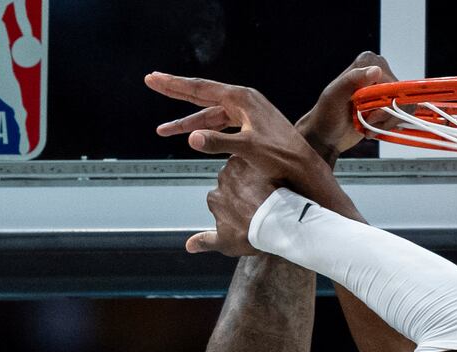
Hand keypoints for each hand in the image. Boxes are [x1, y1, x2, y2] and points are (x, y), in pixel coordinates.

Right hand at [147, 72, 324, 254]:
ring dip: (188, 123)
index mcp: (241, 98)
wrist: (305, 166)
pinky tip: (192, 136)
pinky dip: (205, 130)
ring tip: (163, 131)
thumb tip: (192, 137)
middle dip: (175, 93)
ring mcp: (248, 112)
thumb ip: (218, 142)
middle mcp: (244, 100)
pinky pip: (221, 124)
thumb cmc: (281, 157)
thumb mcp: (248, 149)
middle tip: (151, 82)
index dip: (174, 85)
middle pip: (202, 95)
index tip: (153, 79)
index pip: (200, 88)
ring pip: (210, 114)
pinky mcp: (251, 125)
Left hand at [296, 51, 397, 163]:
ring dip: (386, 122)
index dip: (384, 100)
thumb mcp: (334, 96)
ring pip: (404, 108)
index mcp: (366, 63)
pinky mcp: (389, 105)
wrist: (326, 135)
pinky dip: (388, 126)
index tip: (368, 111)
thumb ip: (352, 80)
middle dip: (385, 114)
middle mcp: (378, 72)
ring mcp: (385, 89)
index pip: (391, 82)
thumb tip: (376, 70)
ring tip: (368, 125)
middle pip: (401, 96)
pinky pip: (403, 116)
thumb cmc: (326, 115)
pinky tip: (372, 128)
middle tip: (367, 121)